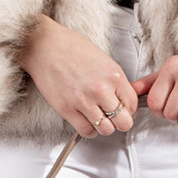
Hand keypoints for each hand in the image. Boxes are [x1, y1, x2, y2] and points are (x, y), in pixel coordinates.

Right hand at [16, 14, 138, 137]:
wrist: (44, 45)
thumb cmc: (70, 48)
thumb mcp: (102, 59)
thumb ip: (114, 80)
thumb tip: (122, 98)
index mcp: (113, 75)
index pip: (133, 104)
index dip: (128, 108)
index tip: (122, 107)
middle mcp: (100, 89)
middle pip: (123, 122)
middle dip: (120, 121)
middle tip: (113, 117)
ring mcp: (84, 101)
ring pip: (106, 130)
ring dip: (103, 126)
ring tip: (97, 117)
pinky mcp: (67, 109)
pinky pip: (86, 131)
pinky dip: (88, 130)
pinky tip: (86, 120)